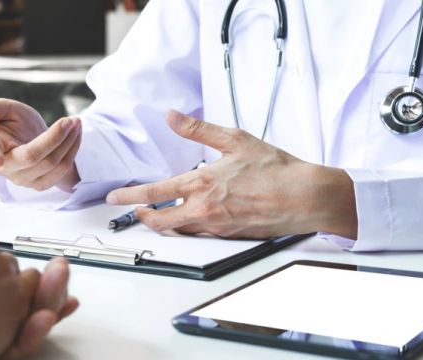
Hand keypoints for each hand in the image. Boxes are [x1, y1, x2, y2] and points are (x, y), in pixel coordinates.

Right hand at [0, 95, 81, 191]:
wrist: (33, 140)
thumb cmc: (15, 125)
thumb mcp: (3, 110)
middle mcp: (7, 168)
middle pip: (33, 157)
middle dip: (55, 137)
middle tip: (70, 119)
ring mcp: (24, 180)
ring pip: (52, 163)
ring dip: (68, 141)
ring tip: (75, 122)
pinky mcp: (41, 185)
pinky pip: (62, 169)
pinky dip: (73, 149)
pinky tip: (75, 134)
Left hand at [106, 111, 357, 238]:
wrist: (306, 197)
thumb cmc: (276, 169)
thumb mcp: (235, 140)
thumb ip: (199, 129)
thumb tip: (172, 116)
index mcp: (202, 183)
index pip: (154, 193)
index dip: (130, 197)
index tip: (115, 198)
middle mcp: (204, 209)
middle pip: (159, 221)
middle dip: (141, 217)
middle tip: (132, 212)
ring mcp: (216, 227)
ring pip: (179, 230)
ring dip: (165, 223)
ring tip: (157, 214)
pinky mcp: (229, 237)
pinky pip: (201, 234)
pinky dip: (189, 226)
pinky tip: (191, 217)